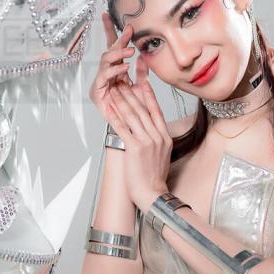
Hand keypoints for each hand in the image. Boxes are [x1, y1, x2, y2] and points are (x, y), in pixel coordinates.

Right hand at [88, 13, 135, 121]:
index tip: (107, 14)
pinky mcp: (97, 92)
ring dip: (118, 54)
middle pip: (108, 50)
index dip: (109, 30)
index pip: (112, 46)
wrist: (130, 130)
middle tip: (129, 30)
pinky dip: (115, 71)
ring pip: (105, 61)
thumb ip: (142, 72)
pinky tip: (125, 67)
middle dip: (117, 39)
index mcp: (116, 69)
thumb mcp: (141, 87)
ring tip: (130, 51)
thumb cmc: (134, 110)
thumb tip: (143, 56)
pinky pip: (105, 77)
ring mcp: (100, 82)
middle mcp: (106, 74)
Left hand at [104, 56, 171, 211]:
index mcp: (165, 136)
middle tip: (123, 79)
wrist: (153, 193)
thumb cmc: (154, 177)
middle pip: (142, 108)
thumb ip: (157, 139)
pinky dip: (114, 116)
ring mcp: (147, 141)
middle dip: (131, 92)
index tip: (143, 80)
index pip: (156, 109)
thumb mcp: (162, 154)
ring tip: (114, 89)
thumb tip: (151, 129)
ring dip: (121, 100)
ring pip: (132, 115)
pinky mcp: (135, 148)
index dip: (148, 93)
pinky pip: (123, 128)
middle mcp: (157, 135)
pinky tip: (109, 107)